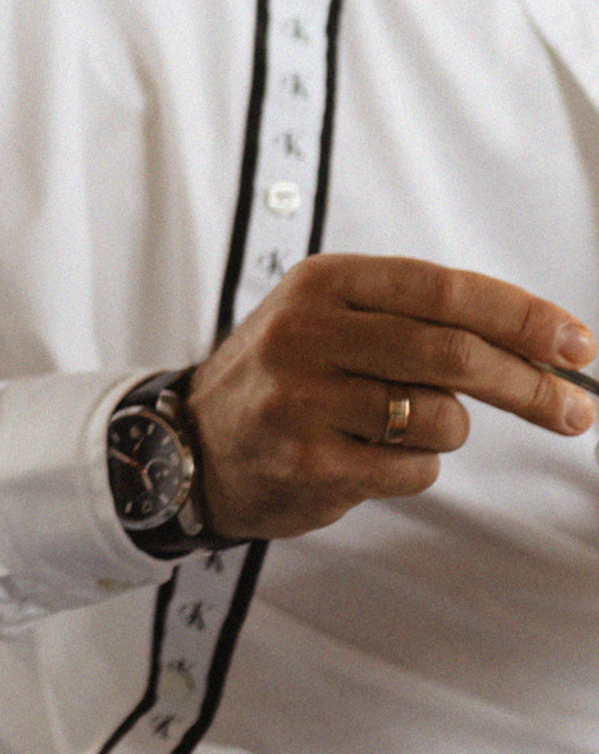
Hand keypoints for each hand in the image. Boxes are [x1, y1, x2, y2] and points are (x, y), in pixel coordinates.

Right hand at [186, 253, 596, 537]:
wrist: (193, 442)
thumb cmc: (288, 377)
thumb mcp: (334, 318)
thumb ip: (420, 319)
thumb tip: (547, 347)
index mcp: (323, 283)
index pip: (445, 290)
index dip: (523, 317)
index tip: (579, 345)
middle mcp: (307, 333)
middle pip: (453, 354)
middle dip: (530, 385)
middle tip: (574, 410)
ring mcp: (302, 399)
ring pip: (440, 418)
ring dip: (448, 431)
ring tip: (401, 428)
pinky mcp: (307, 461)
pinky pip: (413, 470)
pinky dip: (413, 468)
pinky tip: (367, 457)